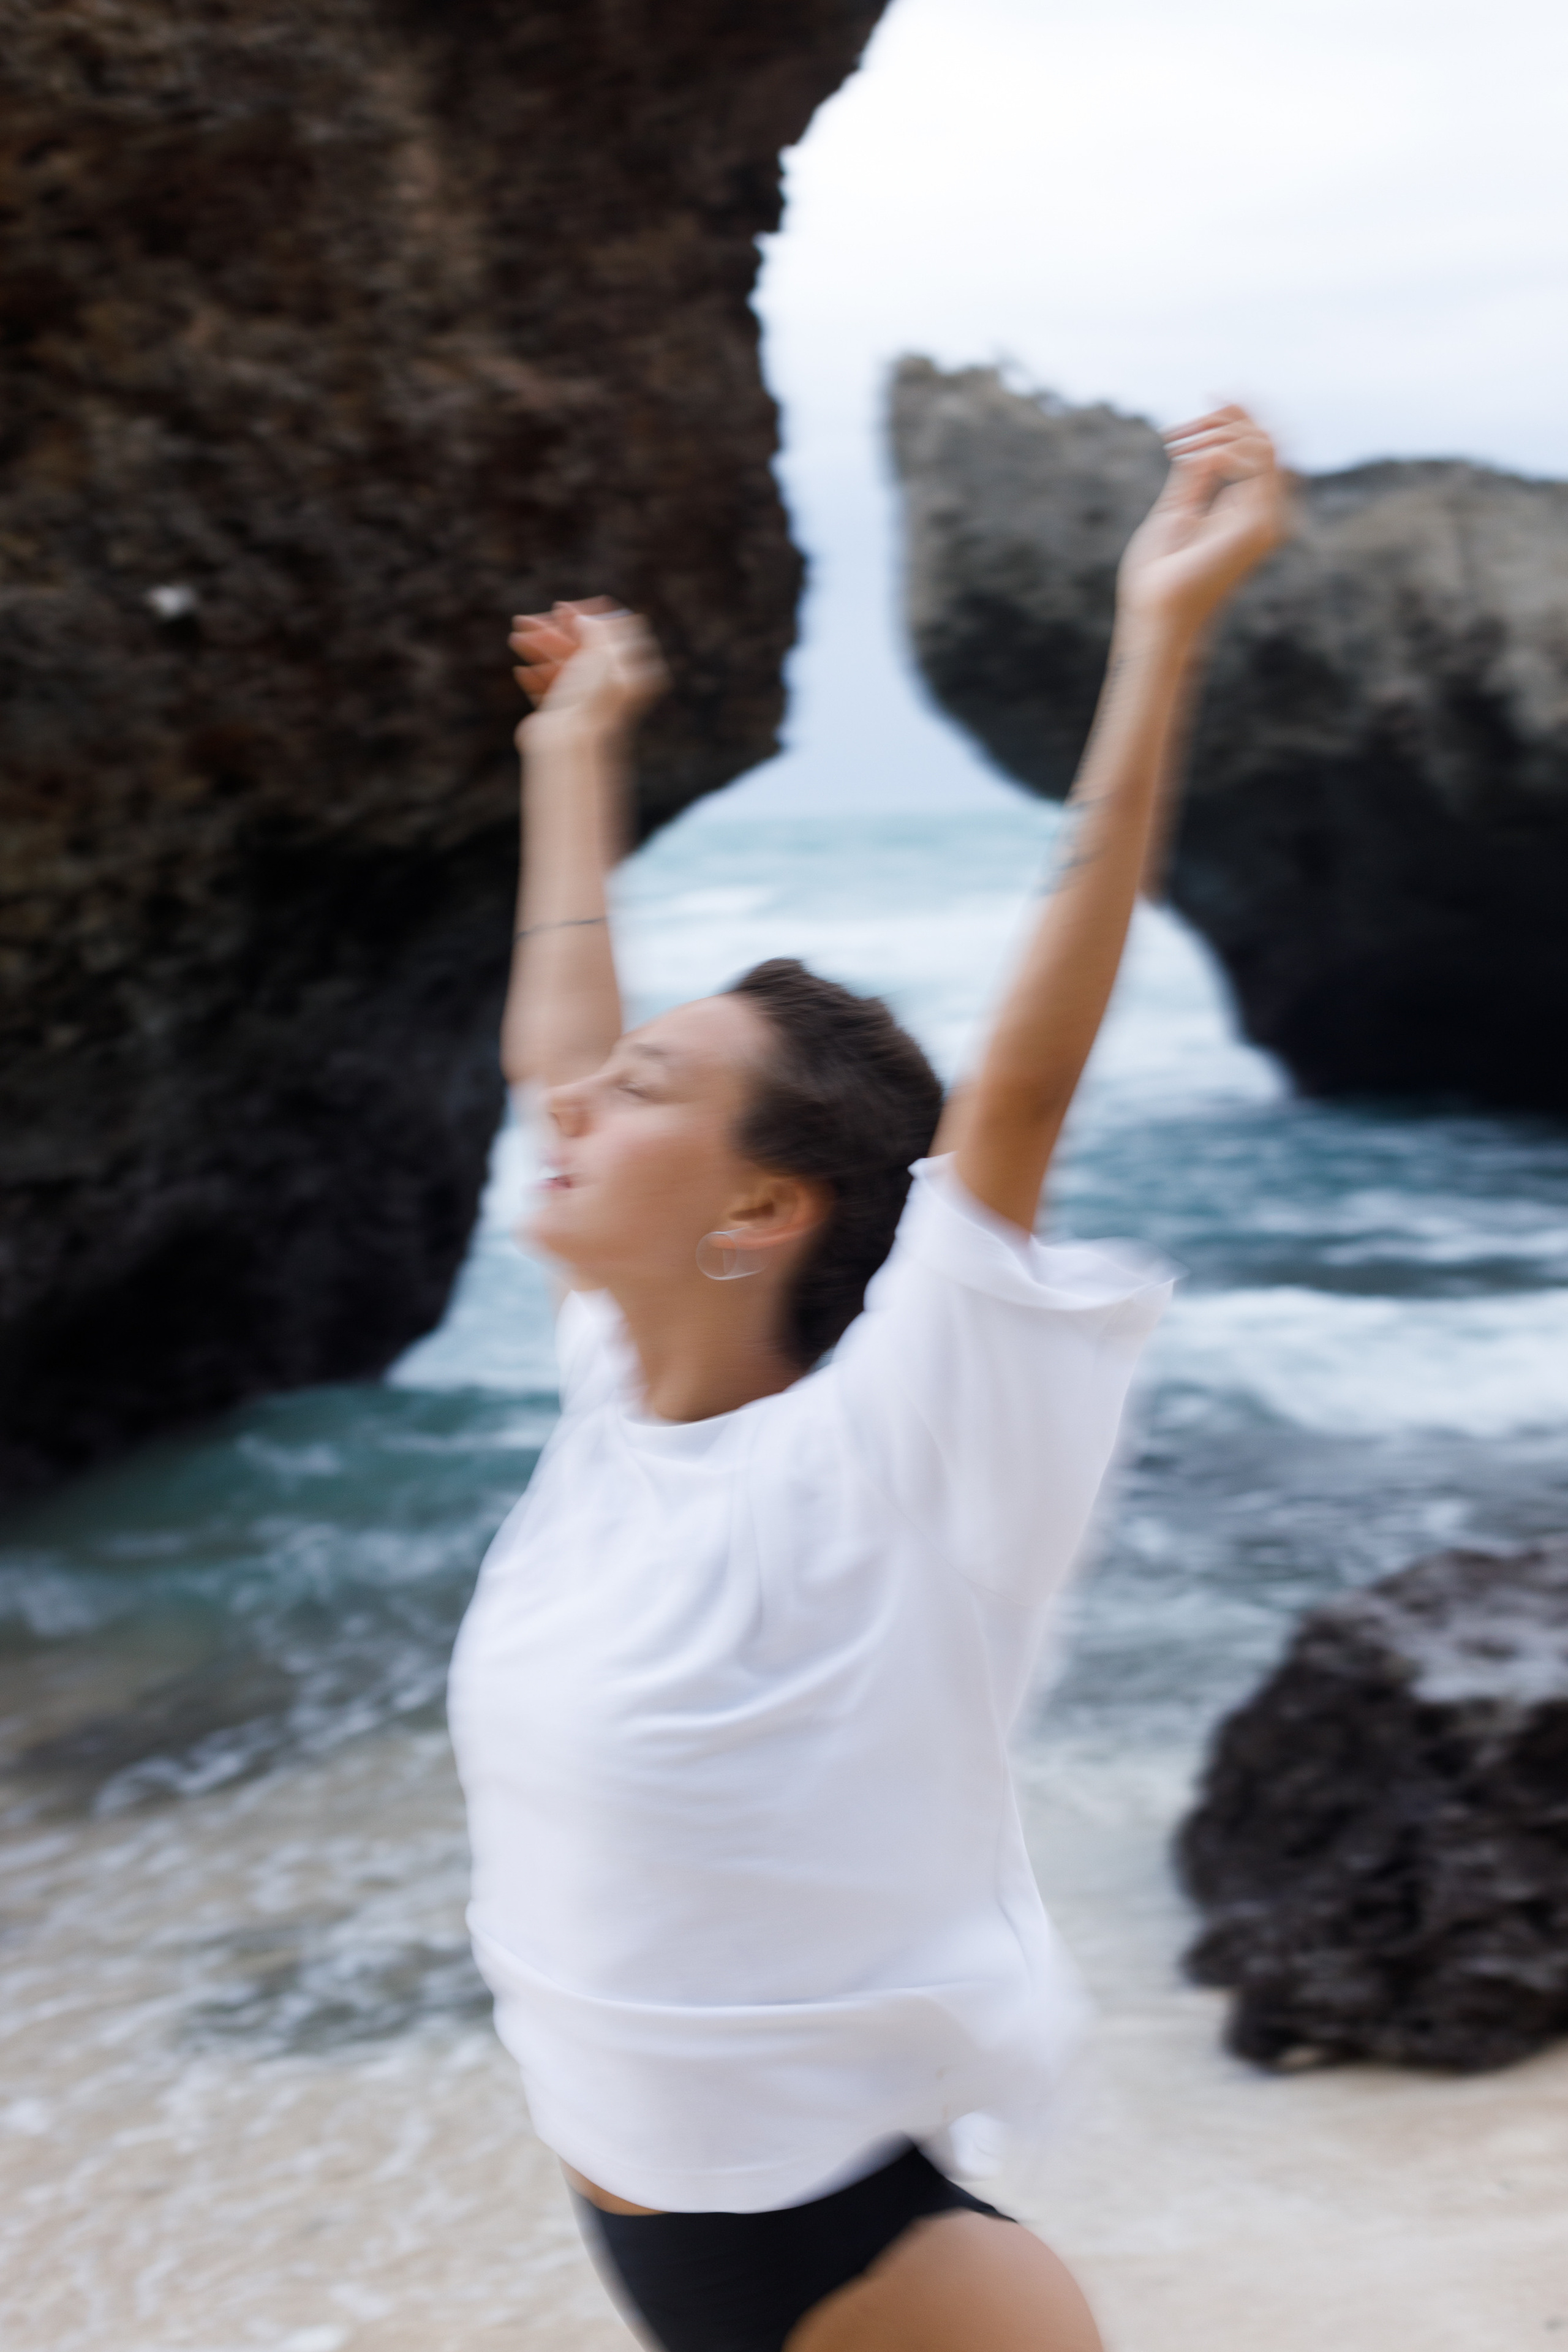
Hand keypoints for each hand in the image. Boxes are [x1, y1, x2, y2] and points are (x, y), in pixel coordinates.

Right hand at [509, 598, 667, 744]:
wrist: (568, 745)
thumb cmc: (588, 701)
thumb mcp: (600, 655)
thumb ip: (596, 630)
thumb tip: (583, 619)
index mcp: (629, 674)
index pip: (612, 635)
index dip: (586, 617)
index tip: (560, 609)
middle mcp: (610, 688)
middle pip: (582, 650)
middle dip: (551, 631)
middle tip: (523, 620)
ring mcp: (586, 703)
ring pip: (562, 669)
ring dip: (537, 649)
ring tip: (515, 638)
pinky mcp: (564, 718)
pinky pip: (550, 693)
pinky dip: (536, 680)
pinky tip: (521, 672)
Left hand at [1116, 405, 1289, 636]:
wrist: (1155, 615)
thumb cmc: (1157, 576)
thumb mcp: (1176, 510)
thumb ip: (1196, 474)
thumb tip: (1206, 438)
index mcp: (1246, 510)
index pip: (1259, 449)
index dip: (1240, 415)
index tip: (1210, 395)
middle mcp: (1263, 513)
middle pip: (1267, 439)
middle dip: (1228, 416)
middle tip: (1179, 426)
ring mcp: (1265, 519)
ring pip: (1264, 443)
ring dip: (1219, 429)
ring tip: (1176, 441)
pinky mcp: (1257, 523)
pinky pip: (1256, 461)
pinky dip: (1223, 446)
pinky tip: (1190, 455)